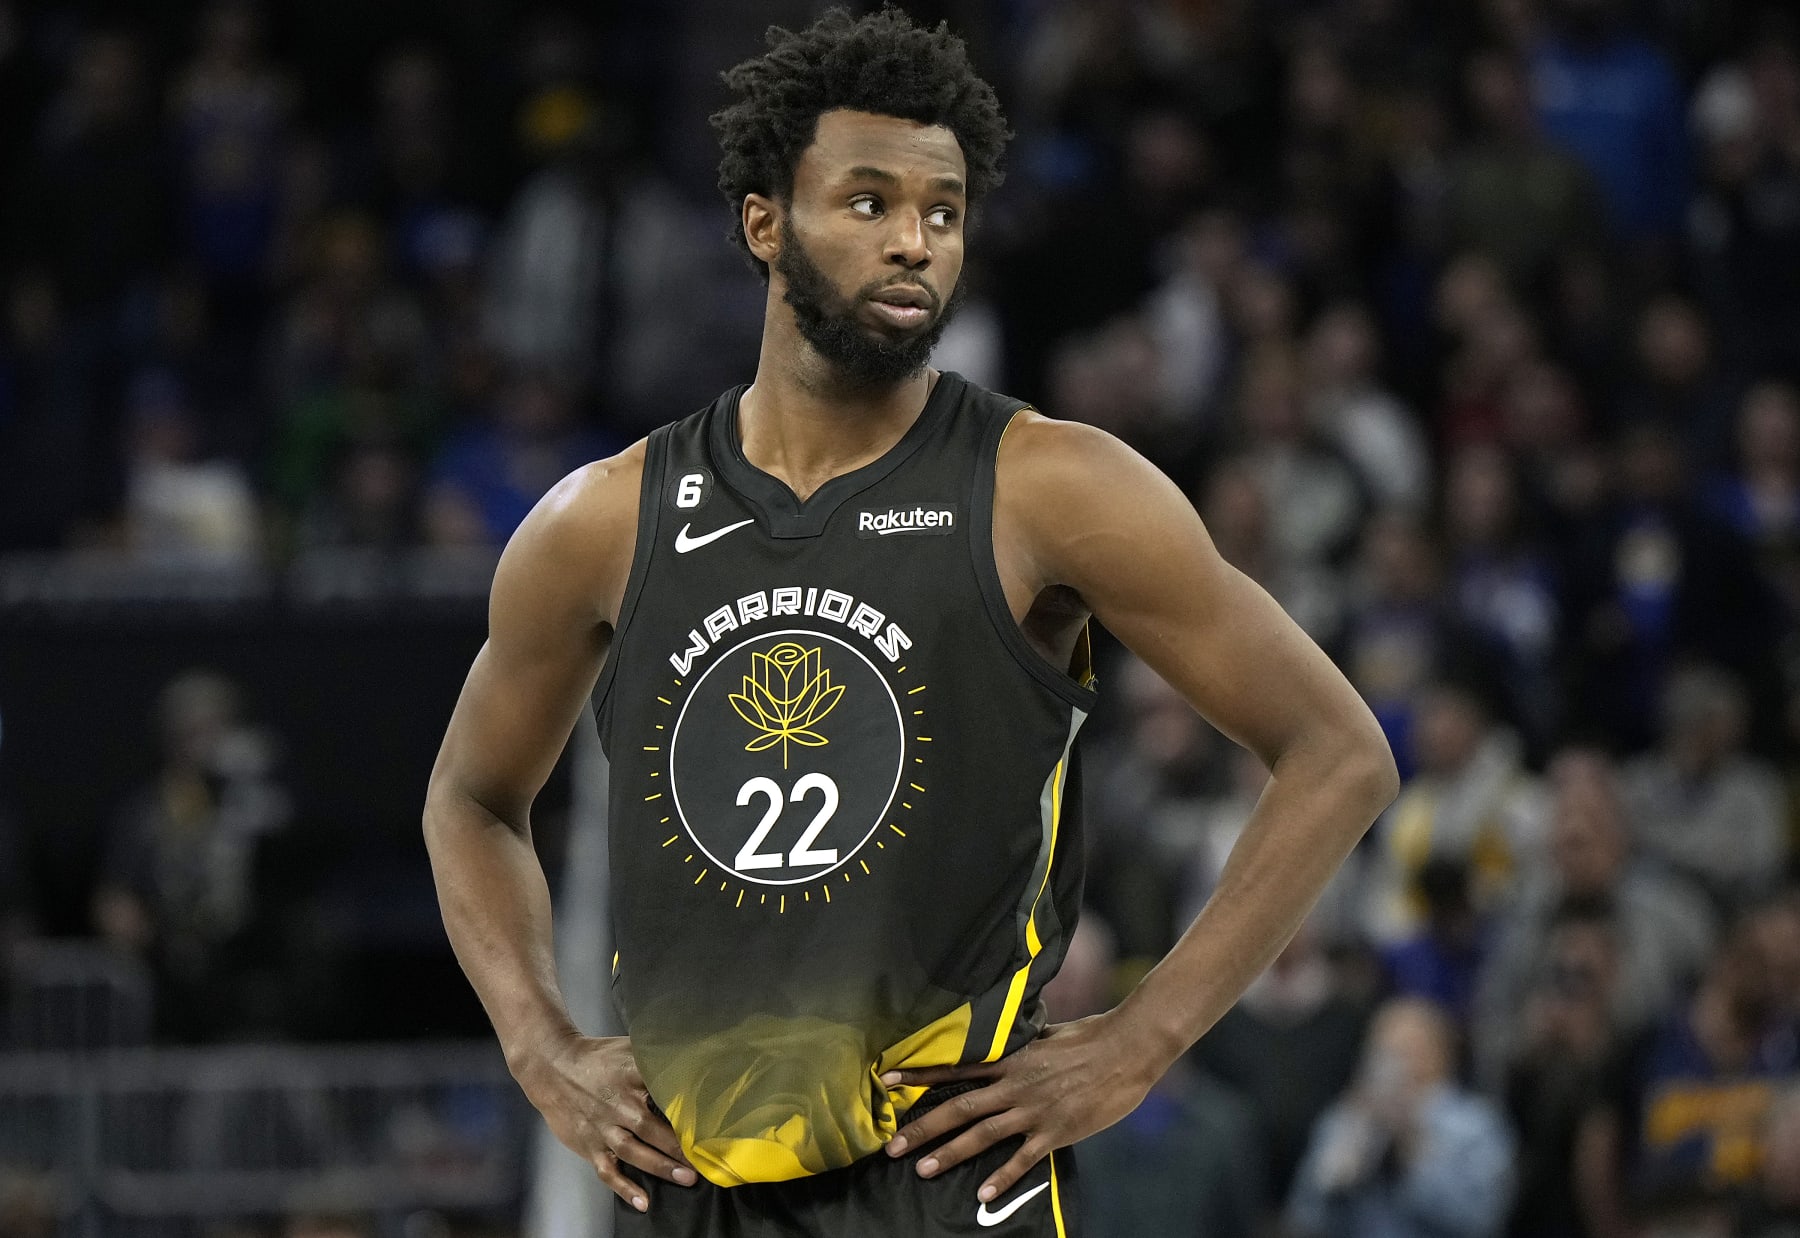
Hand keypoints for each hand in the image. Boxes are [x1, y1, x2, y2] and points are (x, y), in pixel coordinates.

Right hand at [513, 1033, 696, 1211]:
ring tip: (686, 1178)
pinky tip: (643, 1201)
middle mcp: (618, 1104)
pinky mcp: (590, 1145)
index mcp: (631, 1076)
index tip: (709, 1121)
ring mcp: (603, 1127)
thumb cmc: (597, 1057)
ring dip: (660, 1166)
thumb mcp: (630, 1047)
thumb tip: (695, 1056)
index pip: (664, 1092)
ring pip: (633, 1151)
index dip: (686, 1108)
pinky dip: (624, 1187)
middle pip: (651, 1127)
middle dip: (679, 1145)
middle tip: (704, 1158)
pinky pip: (607, 1170)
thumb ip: (658, 1055)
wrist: (552, 1067)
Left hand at [879, 1012, 1161, 1202]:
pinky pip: (1023, 1158)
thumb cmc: (1091, 1036)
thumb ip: (1023, 1042)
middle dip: (923, 1128)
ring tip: (923, 1170)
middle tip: (893, 1146)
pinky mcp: (1056, 1131)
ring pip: (982, 1134)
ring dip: (950, 1153)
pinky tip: (982, 1194)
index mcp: (1011, 1059)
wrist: (1127, 1050)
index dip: (921, 1075)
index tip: (888, 1080)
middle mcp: (1015, 1085)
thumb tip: (1010, 1035)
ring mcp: (1034, 1110)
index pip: (956, 1068)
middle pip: (959, 1108)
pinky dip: (1002, 1176)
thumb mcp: (1048, 1033)